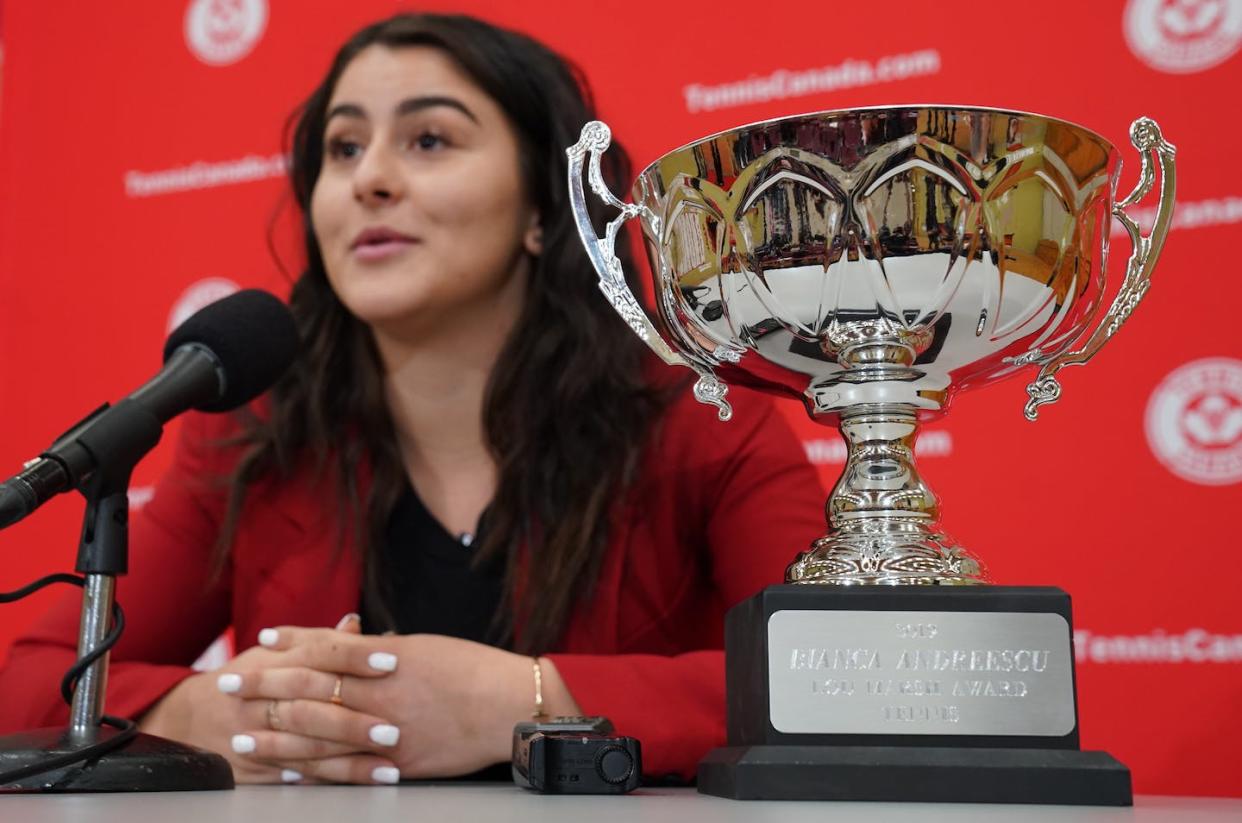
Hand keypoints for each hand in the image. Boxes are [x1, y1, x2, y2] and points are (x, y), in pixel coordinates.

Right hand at [139, 614, 402, 783]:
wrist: (187, 719)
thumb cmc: (244, 680)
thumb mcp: (272, 655)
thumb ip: (317, 642)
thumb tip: (355, 624)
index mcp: (274, 664)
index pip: (319, 655)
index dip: (355, 656)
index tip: (391, 661)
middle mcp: (264, 700)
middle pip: (312, 708)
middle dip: (354, 721)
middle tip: (394, 729)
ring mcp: (256, 736)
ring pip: (306, 749)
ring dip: (350, 761)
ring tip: (389, 767)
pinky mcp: (253, 769)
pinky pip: (293, 776)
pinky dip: (327, 779)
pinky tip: (358, 782)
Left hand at [222, 626, 579, 779]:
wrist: (511, 706)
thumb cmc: (472, 669)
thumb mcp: (423, 648)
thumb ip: (379, 651)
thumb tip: (344, 640)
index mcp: (386, 661)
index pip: (323, 650)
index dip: (288, 645)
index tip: (258, 641)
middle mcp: (380, 696)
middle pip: (308, 693)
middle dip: (263, 689)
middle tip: (226, 687)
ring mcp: (387, 734)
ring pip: (318, 738)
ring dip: (275, 740)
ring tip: (243, 740)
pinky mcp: (398, 764)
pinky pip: (347, 771)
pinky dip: (313, 772)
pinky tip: (288, 774)